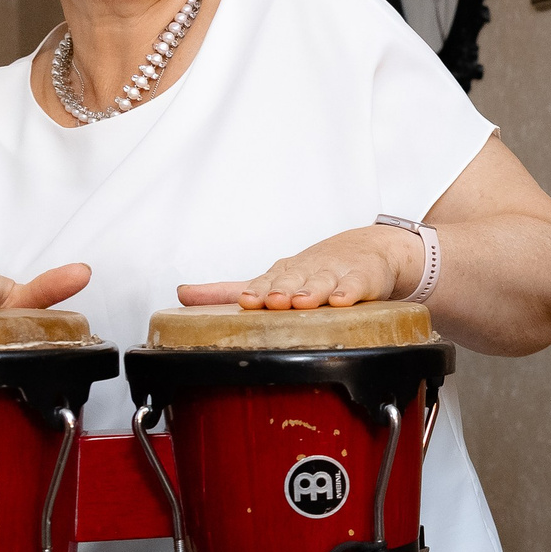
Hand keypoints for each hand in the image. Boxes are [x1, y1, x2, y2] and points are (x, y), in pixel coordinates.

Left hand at [177, 225, 422, 309]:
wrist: (369, 249)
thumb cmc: (313, 270)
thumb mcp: (270, 279)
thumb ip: (226, 291)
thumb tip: (181, 294)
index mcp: (283, 272)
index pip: (267, 282)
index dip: (258, 291)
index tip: (247, 301)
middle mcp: (307, 269)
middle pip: (293, 280)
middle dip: (283, 290)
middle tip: (272, 301)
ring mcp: (336, 272)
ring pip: (323, 282)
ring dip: (312, 291)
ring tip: (302, 302)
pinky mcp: (363, 278)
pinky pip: (357, 285)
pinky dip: (350, 291)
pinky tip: (342, 301)